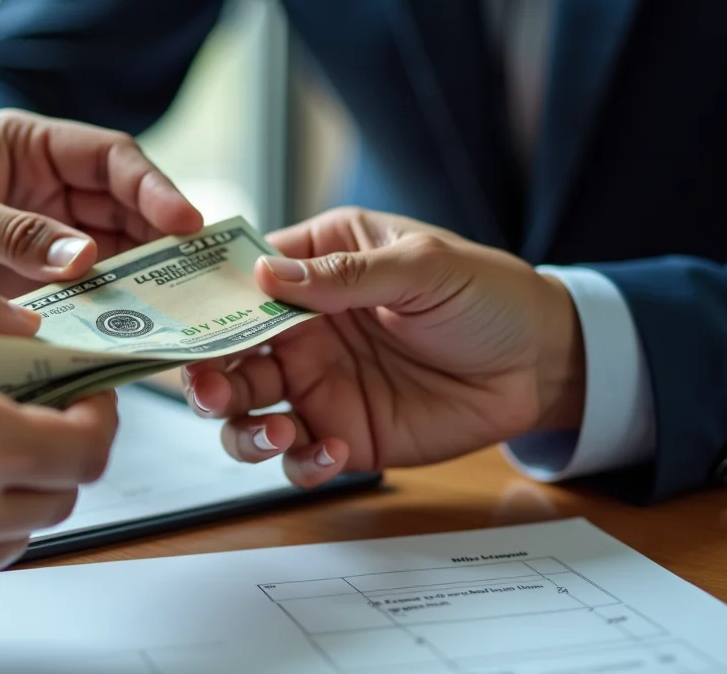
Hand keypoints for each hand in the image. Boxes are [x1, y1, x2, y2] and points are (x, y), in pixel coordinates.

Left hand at [0, 109, 203, 296]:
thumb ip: (12, 234)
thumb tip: (85, 259)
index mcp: (28, 146)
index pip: (110, 158)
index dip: (154, 188)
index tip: (185, 223)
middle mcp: (44, 188)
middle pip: (123, 209)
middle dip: (162, 242)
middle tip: (198, 280)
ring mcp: (40, 237)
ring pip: (112, 254)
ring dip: (142, 281)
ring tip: (176, 313)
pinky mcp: (29, 282)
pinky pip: (82, 292)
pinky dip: (107, 311)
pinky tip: (128, 335)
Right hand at [182, 207, 584, 487]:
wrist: (543, 362)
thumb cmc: (486, 294)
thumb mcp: (422, 266)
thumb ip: (346, 276)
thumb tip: (266, 276)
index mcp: (315, 267)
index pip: (240, 281)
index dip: (205, 303)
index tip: (183, 325)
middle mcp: (303, 329)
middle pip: (227, 354)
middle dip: (206, 376)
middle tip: (210, 391)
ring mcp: (319, 384)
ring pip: (247, 412)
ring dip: (242, 427)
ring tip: (276, 431)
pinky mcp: (345, 434)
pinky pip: (300, 457)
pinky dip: (303, 462)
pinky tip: (335, 452)